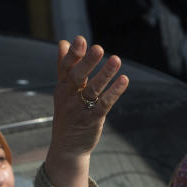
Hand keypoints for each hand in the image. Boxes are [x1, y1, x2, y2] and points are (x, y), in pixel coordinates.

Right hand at [45, 35, 128, 186]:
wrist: (68, 147)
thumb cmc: (68, 114)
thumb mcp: (63, 90)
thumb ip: (64, 66)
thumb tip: (63, 42)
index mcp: (62, 87)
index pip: (65, 68)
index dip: (73, 54)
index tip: (81, 39)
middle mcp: (69, 97)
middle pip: (77, 77)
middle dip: (87, 62)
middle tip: (98, 47)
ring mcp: (80, 109)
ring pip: (92, 90)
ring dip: (105, 74)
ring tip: (117, 59)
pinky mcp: (92, 120)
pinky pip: (104, 104)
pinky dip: (115, 92)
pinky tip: (124, 80)